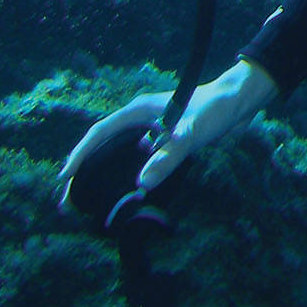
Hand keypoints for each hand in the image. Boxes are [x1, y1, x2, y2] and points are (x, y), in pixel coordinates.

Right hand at [61, 60, 278, 194]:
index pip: (100, 133)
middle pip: (103, 147)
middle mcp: (141, 120)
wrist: (240, 102)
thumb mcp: (192, 132)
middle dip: (85, 172)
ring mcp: (151, 132)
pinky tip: (124, 196)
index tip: (65, 178)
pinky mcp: (163, 143)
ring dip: (103, 178)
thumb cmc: (215, 109)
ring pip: (118, 157)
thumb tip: (141, 185)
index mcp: (139, 111)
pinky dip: (126, 178)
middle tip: (68, 203)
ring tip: (87, 204)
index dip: (81, 155)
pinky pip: (137, 163)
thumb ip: (169, 156)